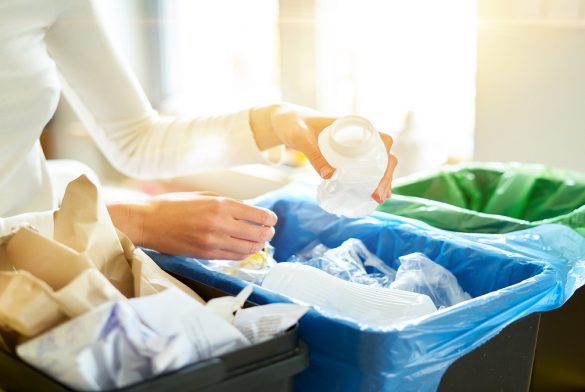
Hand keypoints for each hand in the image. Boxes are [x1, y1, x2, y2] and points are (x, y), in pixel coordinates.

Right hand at [108, 192, 276, 259]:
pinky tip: (246, 249)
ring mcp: (213, 241)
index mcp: (220, 204)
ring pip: (248, 248)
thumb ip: (227, 203)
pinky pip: (233, 256)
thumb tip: (249, 211)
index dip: (270, 218)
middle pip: (257, 233)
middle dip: (268, 233)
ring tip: (260, 241)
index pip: (257, 215)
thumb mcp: (203, 195)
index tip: (272, 219)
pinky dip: (244, 253)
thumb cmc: (174, 205)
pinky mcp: (206, 254)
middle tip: (270, 231)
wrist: (148, 222)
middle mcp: (220, 223)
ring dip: (258, 245)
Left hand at [251, 103, 397, 202]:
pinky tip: (372, 196)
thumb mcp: (302, 138)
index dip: (386, 157)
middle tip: (377, 196)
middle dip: (385, 176)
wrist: (287, 123)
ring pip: (377, 164)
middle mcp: (359, 136)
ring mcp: (354, 147)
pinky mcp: (346, 157)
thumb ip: (314, 154)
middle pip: (383, 156)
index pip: (382, 139)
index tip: (380, 175)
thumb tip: (330, 176)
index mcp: (354, 126)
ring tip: (379, 199)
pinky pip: (365, 168)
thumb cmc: (295, 125)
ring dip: (382, 181)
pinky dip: (372, 181)